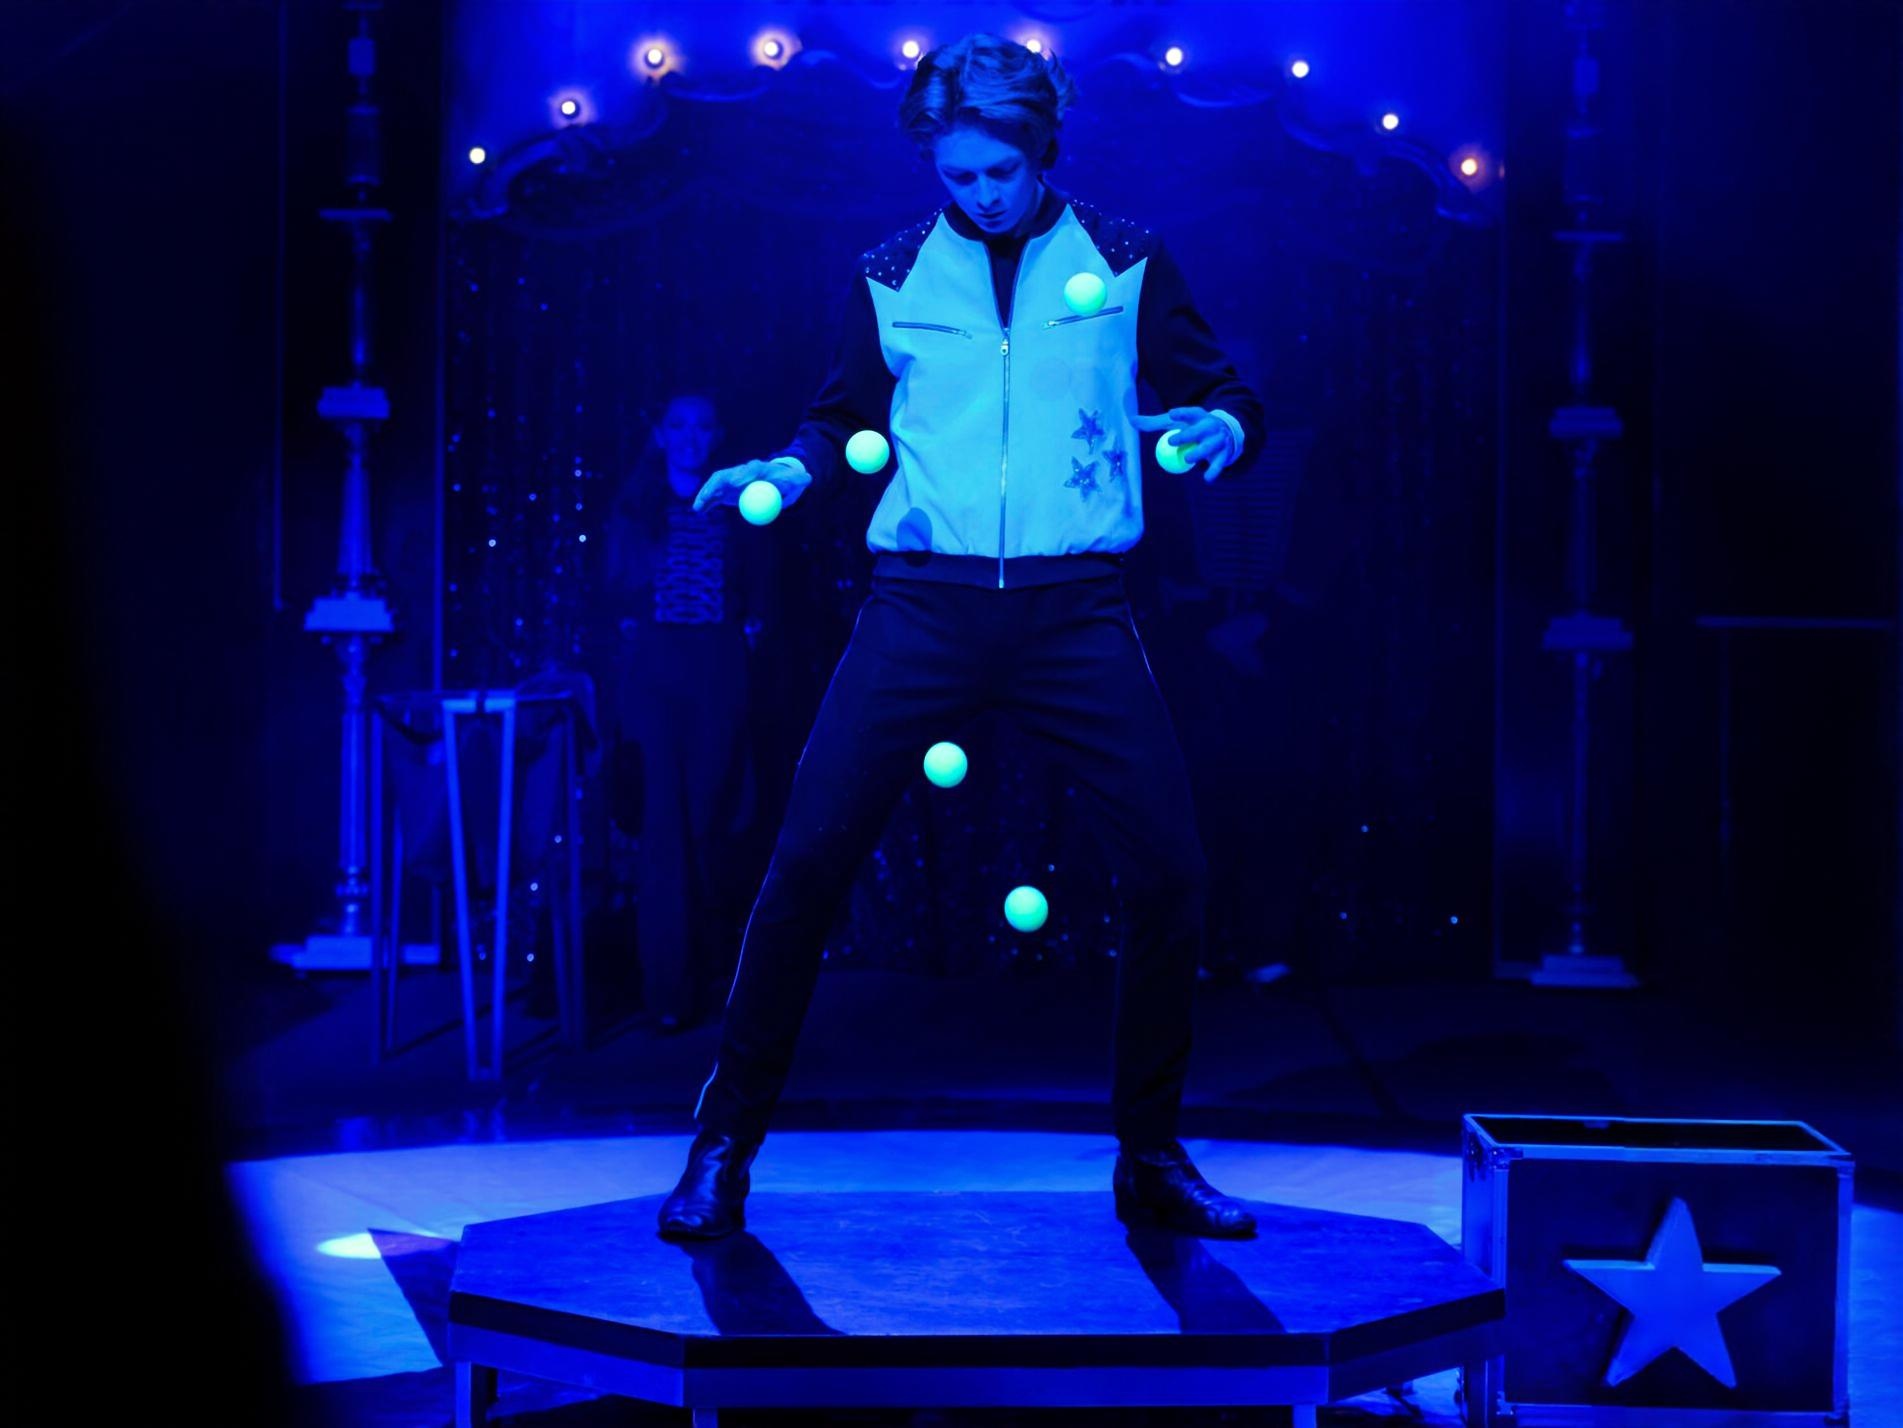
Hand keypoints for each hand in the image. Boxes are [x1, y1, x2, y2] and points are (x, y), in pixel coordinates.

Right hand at [693, 457, 810, 513]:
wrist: (774, 482)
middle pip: (726, 476)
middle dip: (717, 485)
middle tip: (712, 496)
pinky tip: (699, 510)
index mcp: (757, 468)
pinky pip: (715, 495)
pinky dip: (707, 501)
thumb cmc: (785, 481)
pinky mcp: (725, 490)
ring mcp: (731, 480)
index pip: (749, 470)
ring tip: (699, 506)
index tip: (738, 485)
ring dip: (707, 494)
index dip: (743, 475)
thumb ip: (800, 479)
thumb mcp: (794, 479)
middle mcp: (741, 472)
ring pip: (716, 485)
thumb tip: (806, 478)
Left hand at [1132, 406, 1235, 481]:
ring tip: (1187, 459)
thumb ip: (1154, 422)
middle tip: (1172, 442)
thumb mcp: (1175, 422)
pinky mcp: (1224, 453)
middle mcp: (1210, 426)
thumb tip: (1131, 420)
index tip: (1171, 414)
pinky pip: (1219, 463)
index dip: (1181, 413)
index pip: (1189, 413)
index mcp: (1198, 415)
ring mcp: (1219, 439)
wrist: (1225, 432)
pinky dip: (1214, 471)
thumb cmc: (1192, 427)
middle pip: (1199, 430)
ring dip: (1199, 452)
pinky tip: (1207, 478)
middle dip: (1188, 434)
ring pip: (1209, 447)